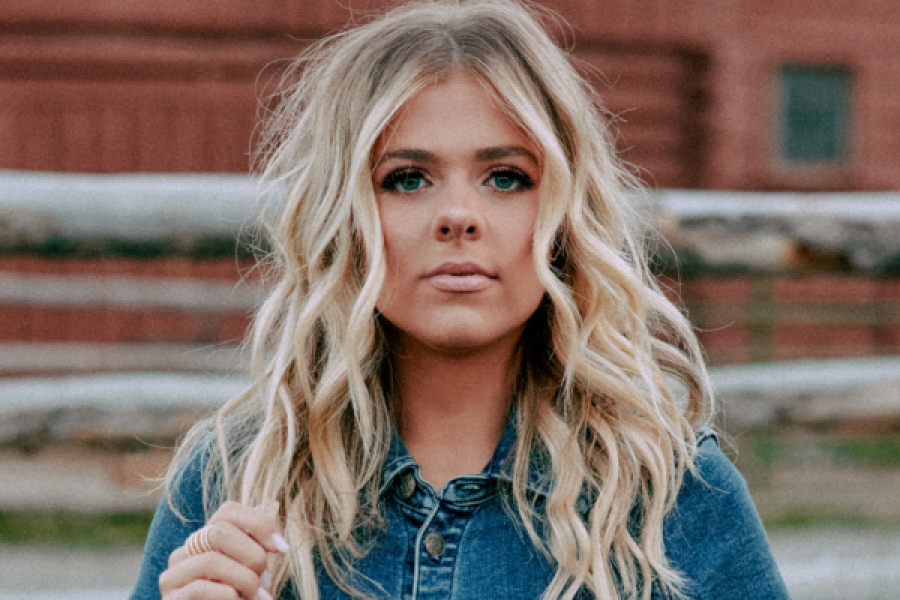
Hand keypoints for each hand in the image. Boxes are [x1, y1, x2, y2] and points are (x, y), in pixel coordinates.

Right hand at [159, 501, 288, 599]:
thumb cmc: (242, 599)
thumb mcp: (254, 569)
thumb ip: (259, 541)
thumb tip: (273, 505)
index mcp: (203, 542)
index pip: (227, 511)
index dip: (259, 523)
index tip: (282, 547)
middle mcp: (182, 554)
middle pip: (219, 532)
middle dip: (252, 555)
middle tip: (266, 581)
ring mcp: (171, 577)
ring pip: (210, 560)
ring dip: (245, 580)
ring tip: (259, 597)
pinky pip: (199, 588)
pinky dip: (230, 597)